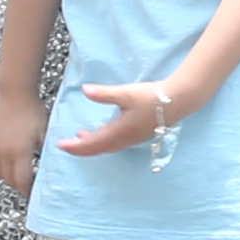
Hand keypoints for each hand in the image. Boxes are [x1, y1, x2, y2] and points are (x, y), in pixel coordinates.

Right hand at [0, 93, 46, 200]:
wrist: (14, 92)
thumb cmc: (32, 110)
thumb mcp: (45, 132)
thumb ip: (46, 151)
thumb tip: (50, 166)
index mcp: (20, 152)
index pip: (22, 181)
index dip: (27, 191)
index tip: (33, 194)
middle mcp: (3, 152)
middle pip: (8, 179)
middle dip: (18, 185)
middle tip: (27, 185)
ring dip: (7, 177)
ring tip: (17, 175)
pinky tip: (3, 164)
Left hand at [51, 77, 179, 158]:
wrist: (179, 101)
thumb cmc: (153, 97)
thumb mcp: (126, 93)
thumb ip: (104, 94)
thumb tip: (85, 90)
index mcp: (119, 132)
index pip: (92, 144)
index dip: (75, 147)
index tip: (60, 146)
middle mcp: (125, 139)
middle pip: (98, 149)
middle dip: (81, 148)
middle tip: (66, 145)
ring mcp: (133, 138)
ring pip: (107, 146)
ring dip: (93, 144)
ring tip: (80, 137)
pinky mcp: (138, 134)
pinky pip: (116, 142)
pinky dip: (104, 140)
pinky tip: (103, 131)